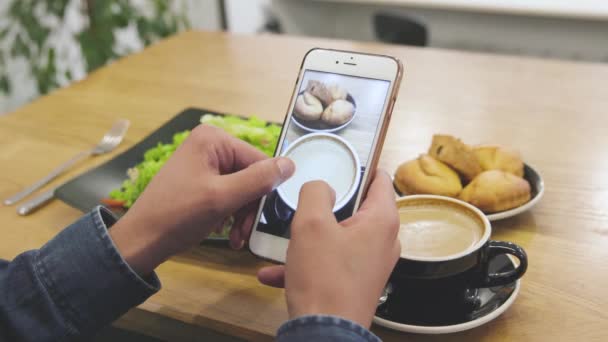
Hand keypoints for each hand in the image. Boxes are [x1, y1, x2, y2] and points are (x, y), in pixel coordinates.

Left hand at [109, 125, 294, 274]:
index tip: (260, 219)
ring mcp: (204, 163)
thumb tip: (291, 164)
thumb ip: (259, 180)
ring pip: (242, 188)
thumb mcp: (223, 198)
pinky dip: (231, 214)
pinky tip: (228, 233)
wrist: (141, 241)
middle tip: (244, 234)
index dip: (264, 191)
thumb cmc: (178, 216)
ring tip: (236, 238)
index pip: (259, 161)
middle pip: (250, 175)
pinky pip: (228, 194)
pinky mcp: (200, 180)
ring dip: (242, 215)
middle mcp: (210, 145)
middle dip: (250, 207)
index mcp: (213, 139)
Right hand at [257, 171, 399, 327]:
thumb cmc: (324, 280)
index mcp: (381, 220)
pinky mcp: (356, 281)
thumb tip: (320, 187)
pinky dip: (307, 263)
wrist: (324, 332)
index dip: (360, 167)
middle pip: (356, 208)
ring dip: (310, 238)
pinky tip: (275, 272)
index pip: (380, 178)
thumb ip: (315, 193)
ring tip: (285, 241)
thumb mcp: (310, 224)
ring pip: (338, 236)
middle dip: (326, 206)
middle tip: (305, 204)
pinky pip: (330, 263)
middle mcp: (383, 241)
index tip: (340, 164)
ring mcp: (370, 263)